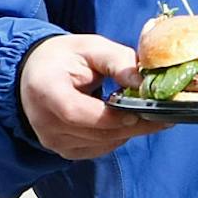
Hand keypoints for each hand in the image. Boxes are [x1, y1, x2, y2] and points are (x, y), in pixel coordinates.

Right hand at [18, 33, 160, 160]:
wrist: (34, 74)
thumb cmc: (64, 58)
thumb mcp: (89, 48)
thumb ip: (117, 60)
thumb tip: (144, 82)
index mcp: (45, 91)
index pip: (75, 112)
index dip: (109, 116)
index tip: (139, 110)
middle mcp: (44, 122)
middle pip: (94, 133)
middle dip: (132, 125)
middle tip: (163, 116)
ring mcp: (52, 140)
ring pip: (101, 144)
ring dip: (127, 132)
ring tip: (148, 115)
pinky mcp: (62, 150)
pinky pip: (97, 149)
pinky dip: (115, 137)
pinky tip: (125, 122)